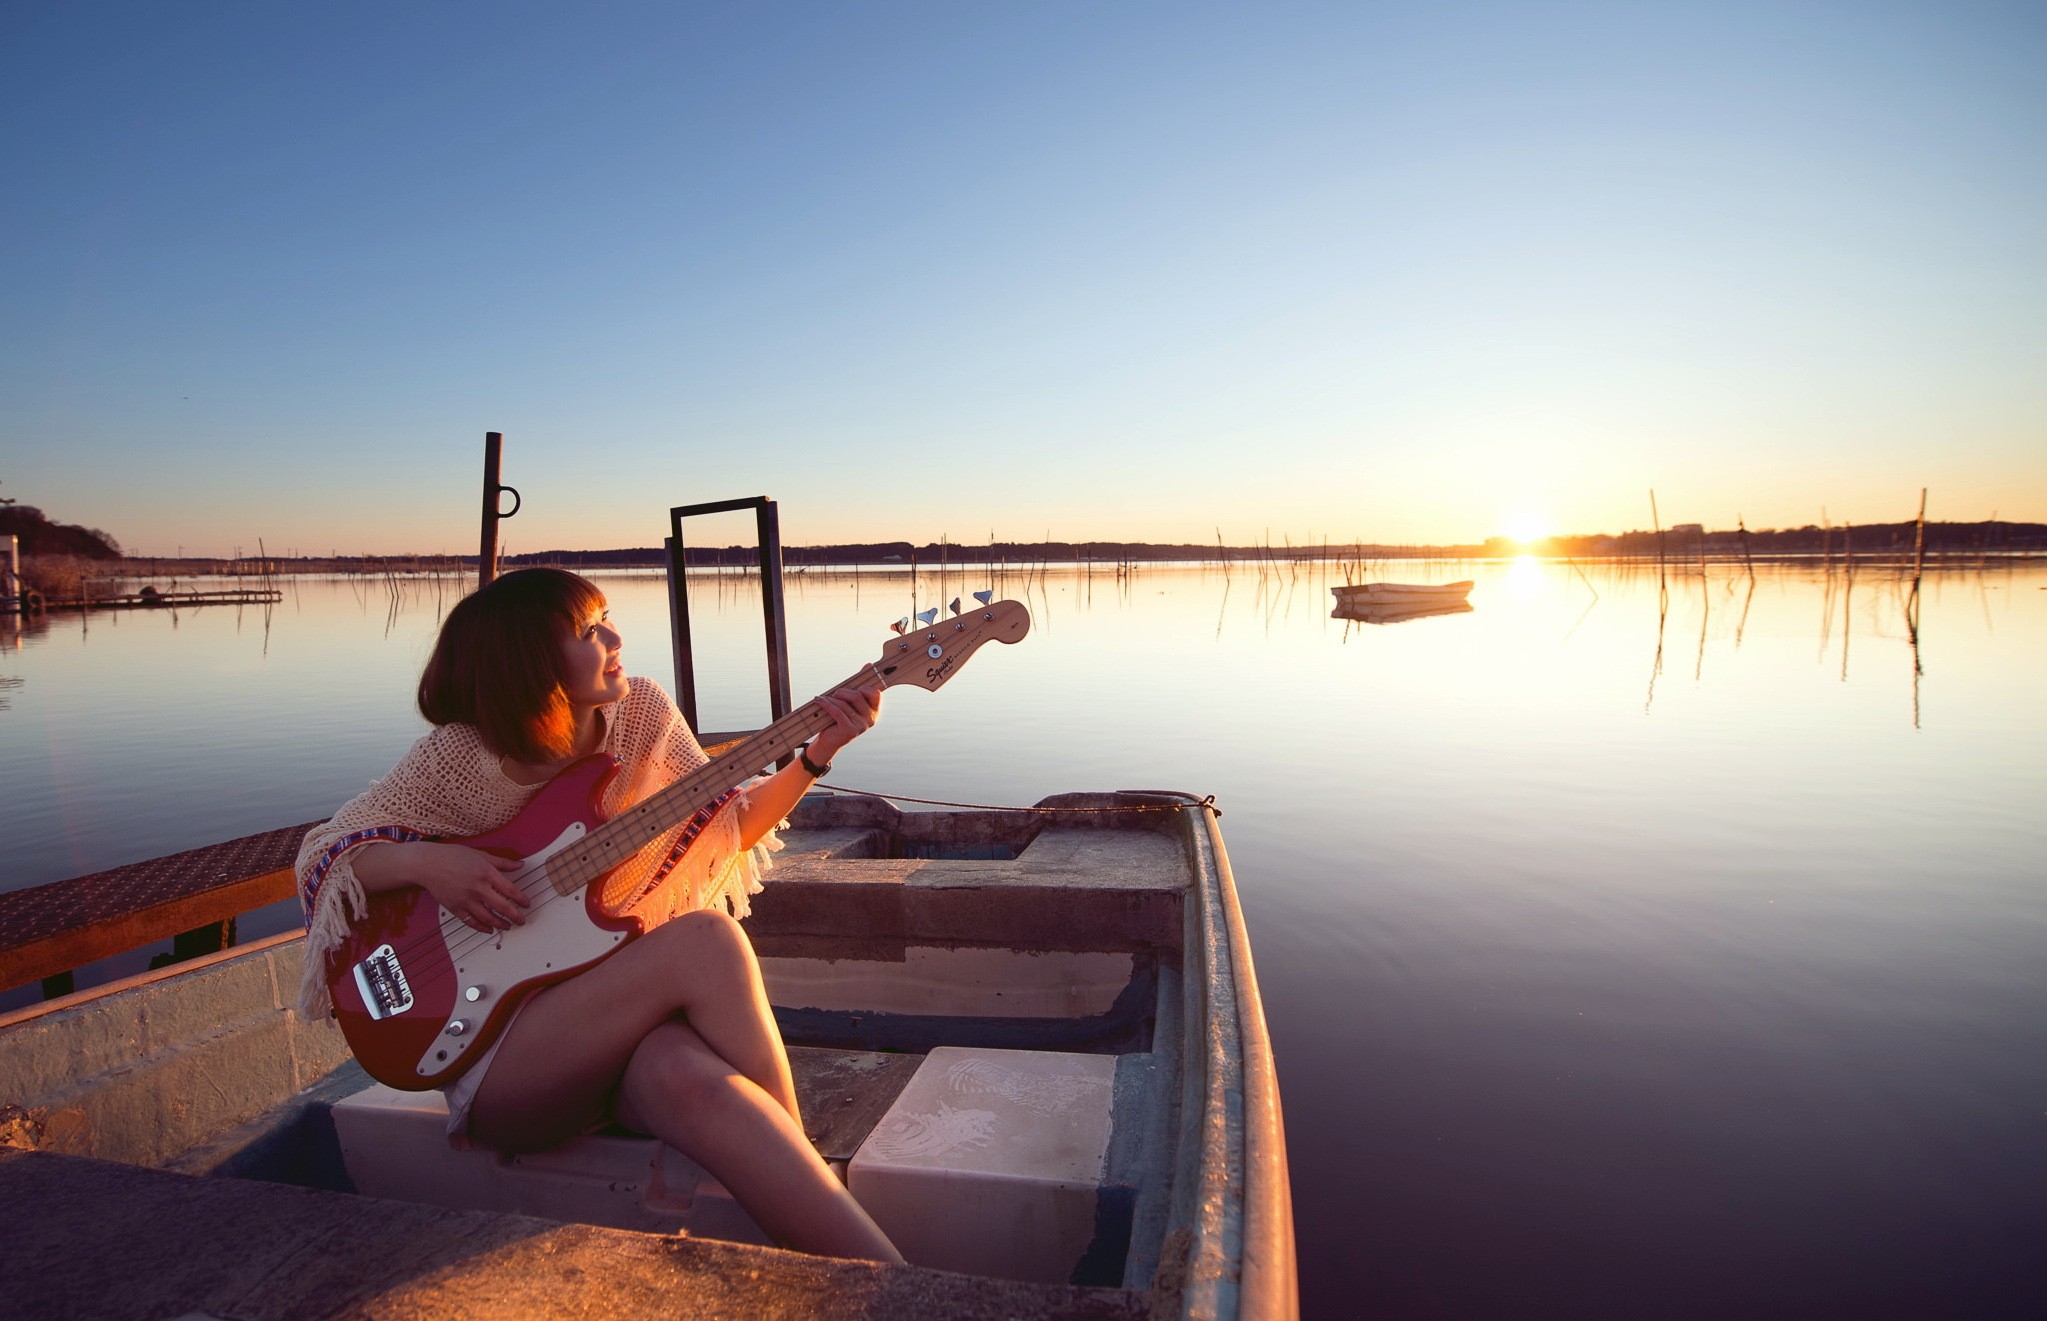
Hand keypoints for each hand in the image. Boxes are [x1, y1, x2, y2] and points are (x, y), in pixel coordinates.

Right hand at [403, 842, 530, 932]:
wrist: (428, 864)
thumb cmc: (453, 856)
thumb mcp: (481, 855)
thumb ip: (502, 862)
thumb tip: (520, 865)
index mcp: (486, 873)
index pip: (510, 890)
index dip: (521, 899)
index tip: (527, 904)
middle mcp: (478, 888)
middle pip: (502, 907)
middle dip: (515, 916)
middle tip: (522, 921)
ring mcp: (466, 900)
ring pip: (488, 918)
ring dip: (500, 924)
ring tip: (508, 926)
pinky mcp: (455, 908)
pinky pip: (471, 922)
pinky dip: (481, 928)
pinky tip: (489, 929)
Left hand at [808, 682, 881, 765]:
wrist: (829, 740)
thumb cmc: (840, 717)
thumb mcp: (850, 700)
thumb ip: (859, 684)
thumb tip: (868, 664)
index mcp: (874, 710)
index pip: (874, 693)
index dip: (864, 687)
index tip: (855, 686)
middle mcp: (871, 719)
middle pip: (857, 696)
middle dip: (842, 692)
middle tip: (834, 694)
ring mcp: (861, 726)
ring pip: (845, 704)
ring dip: (831, 699)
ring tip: (823, 698)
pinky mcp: (850, 730)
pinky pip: (837, 712)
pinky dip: (826, 704)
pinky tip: (819, 701)